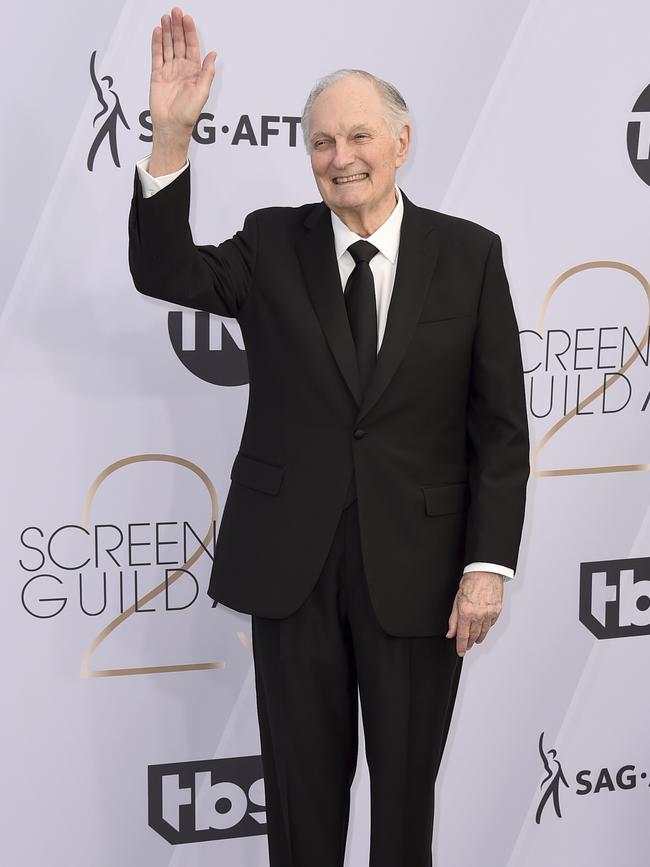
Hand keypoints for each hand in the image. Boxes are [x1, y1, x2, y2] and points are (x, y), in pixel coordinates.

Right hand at [150, 7, 216, 145]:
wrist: (171, 126)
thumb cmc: (188, 114)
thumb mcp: (202, 93)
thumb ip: (207, 73)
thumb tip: (214, 54)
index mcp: (194, 72)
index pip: (192, 47)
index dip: (190, 32)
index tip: (187, 18)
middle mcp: (181, 69)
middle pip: (179, 43)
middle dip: (177, 27)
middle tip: (175, 12)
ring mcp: (169, 71)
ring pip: (168, 46)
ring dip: (167, 32)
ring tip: (165, 18)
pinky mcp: (157, 75)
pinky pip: (157, 56)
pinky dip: (157, 43)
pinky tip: (158, 32)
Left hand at [446, 570, 502, 656]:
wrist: (485, 572)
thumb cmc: (470, 582)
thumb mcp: (456, 600)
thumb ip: (453, 619)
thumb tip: (450, 633)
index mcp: (466, 612)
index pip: (462, 635)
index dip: (460, 646)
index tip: (460, 652)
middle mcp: (478, 615)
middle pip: (473, 636)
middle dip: (469, 643)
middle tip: (466, 647)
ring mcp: (489, 614)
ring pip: (483, 632)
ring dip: (478, 638)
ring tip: (474, 640)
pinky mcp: (497, 611)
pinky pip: (491, 624)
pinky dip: (486, 628)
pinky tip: (483, 628)